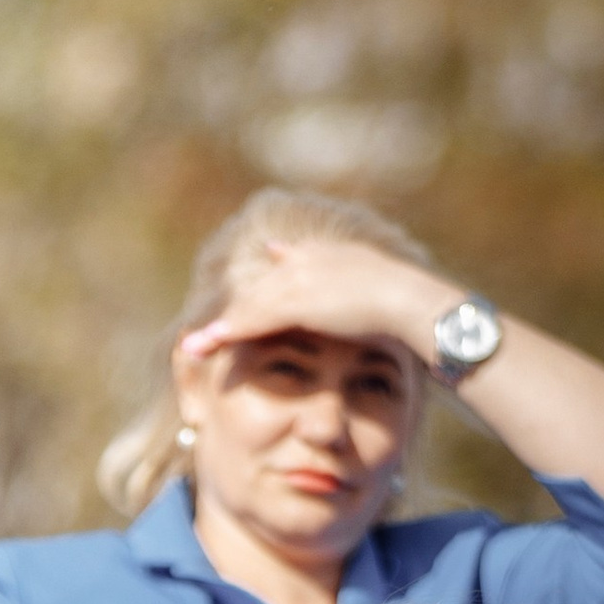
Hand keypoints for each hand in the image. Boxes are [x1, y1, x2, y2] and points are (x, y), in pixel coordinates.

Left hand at [180, 238, 442, 371]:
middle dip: (234, 310)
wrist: (411, 303)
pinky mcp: (293, 301)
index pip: (291, 263)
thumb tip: (378, 309)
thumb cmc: (411, 310)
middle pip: (260, 290)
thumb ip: (369, 297)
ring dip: (219, 329)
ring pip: (248, 306)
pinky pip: (251, 319)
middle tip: (205, 331)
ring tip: (192, 346)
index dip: (273, 274)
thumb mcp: (388, 298)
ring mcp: (298, 279)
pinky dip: (227, 334)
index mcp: (331, 257)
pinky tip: (206, 344)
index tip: (259, 271)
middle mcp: (308, 262)